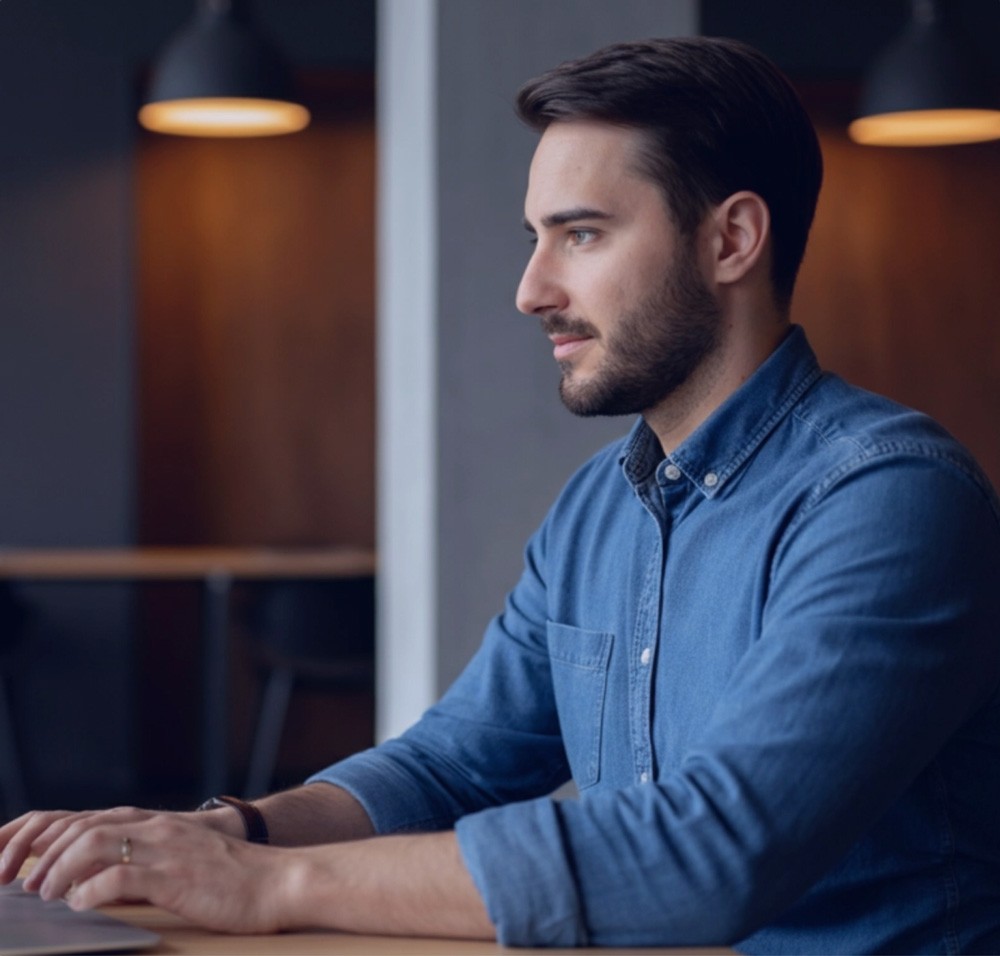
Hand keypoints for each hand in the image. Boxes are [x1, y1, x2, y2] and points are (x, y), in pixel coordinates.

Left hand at [0, 804, 244, 886]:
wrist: (277, 881)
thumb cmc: (228, 879)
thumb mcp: (177, 861)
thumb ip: (140, 862)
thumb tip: (90, 884)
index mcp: (152, 824)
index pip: (81, 819)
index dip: (38, 836)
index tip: (9, 859)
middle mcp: (154, 829)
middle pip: (79, 827)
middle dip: (38, 853)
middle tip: (18, 884)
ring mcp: (164, 850)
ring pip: (92, 844)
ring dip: (58, 870)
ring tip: (43, 894)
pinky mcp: (174, 876)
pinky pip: (120, 877)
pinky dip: (90, 890)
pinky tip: (79, 905)